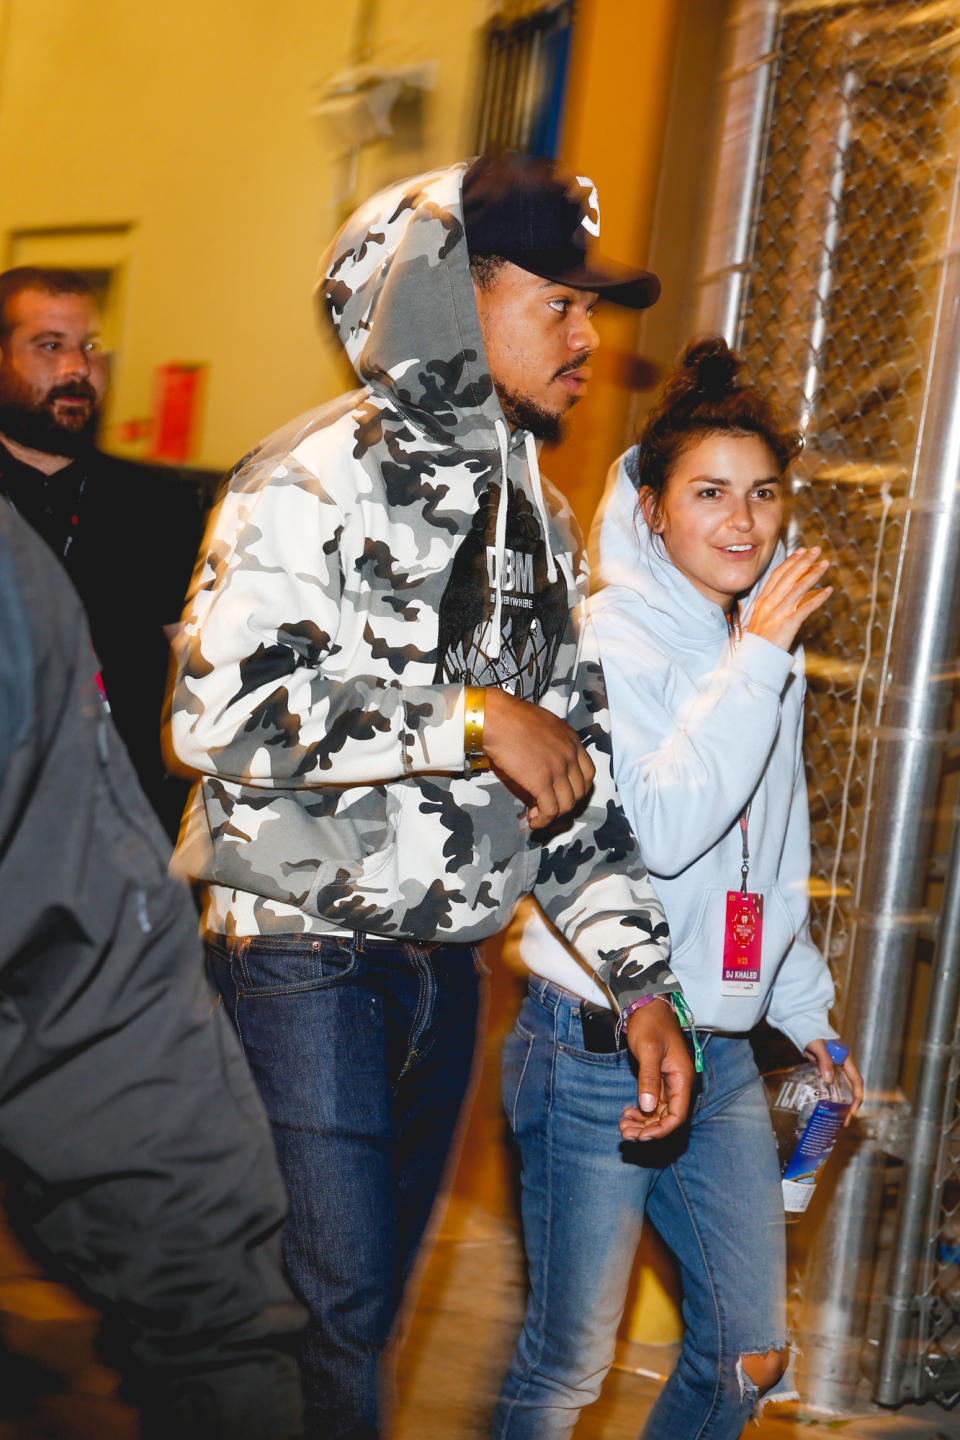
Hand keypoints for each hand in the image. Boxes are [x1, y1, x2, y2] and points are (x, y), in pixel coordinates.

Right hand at [483, 688, 594, 829]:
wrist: (495, 718)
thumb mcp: (542, 729)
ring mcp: (558, 769)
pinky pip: (550, 810)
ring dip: (553, 815)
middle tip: (548, 806)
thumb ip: (551, 748)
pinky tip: (532, 821)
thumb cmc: (510, 719)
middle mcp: (570, 755)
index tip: (563, 793)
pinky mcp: (541, 782)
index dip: (578, 788)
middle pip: (580, 791)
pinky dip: (543, 820)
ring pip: (567, 804)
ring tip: (537, 816)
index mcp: (572, 740)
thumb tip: (544, 771)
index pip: (589, 772)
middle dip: (566, 803)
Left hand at [617, 997, 694, 1141]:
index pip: (678, 1115)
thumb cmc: (649, 1023)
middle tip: (625, 1132)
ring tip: (623, 1125)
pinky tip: (627, 1112)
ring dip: (642, 1122)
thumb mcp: (647, 1049)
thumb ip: (649, 1078)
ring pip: (658, 1112)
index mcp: (682, 1077)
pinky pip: (652, 1103)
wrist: (645, 1005)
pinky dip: (641, 1111)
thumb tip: (648, 1107)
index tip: (641, 1136)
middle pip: (667, 1117)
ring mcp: (668, 1082)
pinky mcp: (658, 1079)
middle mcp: (678, 1083)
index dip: (661, 1130)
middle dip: (647, 1129)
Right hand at [746, 547, 831, 650]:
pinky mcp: (786, 625)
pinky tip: (828, 591)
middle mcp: (769, 604)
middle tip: (816, 549)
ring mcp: (777, 614)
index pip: (777, 576)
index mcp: (762, 601)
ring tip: (825, 564)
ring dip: (813, 574)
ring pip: (797, 589)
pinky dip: (817, 598)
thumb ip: (779, 606)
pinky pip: (804, 608)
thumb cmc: (760, 643)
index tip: (802, 551)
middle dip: (803, 561)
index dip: (790, 562)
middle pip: (788, 577)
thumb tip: (802, 594)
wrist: (753, 661)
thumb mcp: (765, 620)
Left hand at [804, 1038, 863, 1123]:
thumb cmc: (813, 1034)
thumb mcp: (819, 1047)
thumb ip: (825, 1061)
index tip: (853, 1110)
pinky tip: (827, 1107)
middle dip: (850, 1105)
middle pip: (851, 1088)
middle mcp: (843, 1066)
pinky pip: (831, 1086)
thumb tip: (829, 1079)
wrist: (803, 1028)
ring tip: (837, 1119)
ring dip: (841, 1103)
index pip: (856, 1081)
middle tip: (844, 1121)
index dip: (857, 1096)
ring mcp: (834, 1069)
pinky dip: (831, 1097)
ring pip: (841, 1089)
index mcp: (846, 1059)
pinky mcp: (825, 1070)